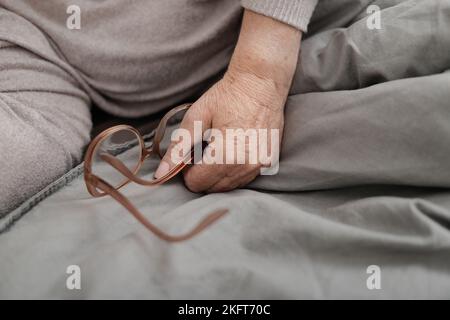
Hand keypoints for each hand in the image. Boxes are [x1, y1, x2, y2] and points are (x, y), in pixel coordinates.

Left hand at [155, 10, 301, 192]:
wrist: (261, 83)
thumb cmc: (227, 96)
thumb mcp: (196, 117)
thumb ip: (178, 148)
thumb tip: (160, 174)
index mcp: (225, 155)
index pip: (197, 183)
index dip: (187, 170)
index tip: (191, 152)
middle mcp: (245, 166)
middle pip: (213, 187)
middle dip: (203, 173)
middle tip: (204, 148)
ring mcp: (259, 166)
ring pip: (229, 186)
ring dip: (218, 173)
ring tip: (219, 147)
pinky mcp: (268, 162)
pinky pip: (244, 178)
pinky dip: (233, 171)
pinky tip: (232, 150)